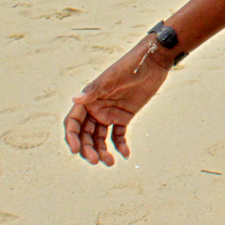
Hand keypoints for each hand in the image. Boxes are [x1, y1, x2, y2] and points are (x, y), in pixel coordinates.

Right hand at [64, 40, 170, 165]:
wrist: (152, 62)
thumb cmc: (130, 66)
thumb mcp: (112, 78)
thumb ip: (95, 90)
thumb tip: (75, 99)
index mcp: (88, 100)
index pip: (74, 123)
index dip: (72, 137)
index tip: (76, 151)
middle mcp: (96, 109)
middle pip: (86, 135)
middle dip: (89, 149)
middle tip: (97, 160)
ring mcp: (110, 113)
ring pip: (101, 138)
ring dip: (103, 150)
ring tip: (110, 162)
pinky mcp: (124, 116)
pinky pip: (119, 135)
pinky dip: (121, 145)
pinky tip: (125, 154)